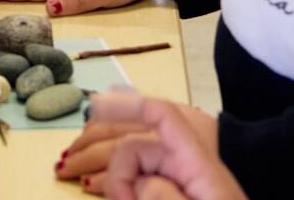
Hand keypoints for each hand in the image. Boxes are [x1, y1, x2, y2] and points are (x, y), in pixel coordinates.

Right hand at [79, 92, 243, 199]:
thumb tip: (140, 181)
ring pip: (132, 168)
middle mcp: (185, 165)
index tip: (96, 104)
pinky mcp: (172, 195)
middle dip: (118, 174)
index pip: (163, 117)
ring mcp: (177, 181)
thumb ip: (168, 198)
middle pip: (135, 148)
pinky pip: (140, 184)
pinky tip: (115, 196)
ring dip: (118, 184)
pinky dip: (124, 190)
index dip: (130, 103)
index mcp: (197, 163)